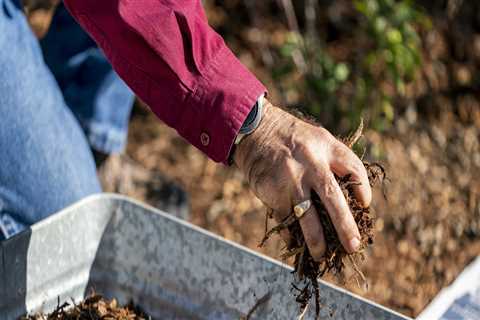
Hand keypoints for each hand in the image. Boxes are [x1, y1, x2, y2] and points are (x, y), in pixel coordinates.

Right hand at [234, 100, 371, 260]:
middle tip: (353, 246)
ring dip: (315, 240)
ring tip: (321, 255)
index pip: (354, 171)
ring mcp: (290, 179)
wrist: (257, 130)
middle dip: (345, 226)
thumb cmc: (294, 139)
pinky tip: (294, 242)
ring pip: (306, 217)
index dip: (363, 191)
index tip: (364, 205)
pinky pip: (284, 219)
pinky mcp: (272, 191)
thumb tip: (354, 197)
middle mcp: (310, 164)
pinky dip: (289, 233)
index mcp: (327, 148)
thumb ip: (336, 161)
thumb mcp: (320, 138)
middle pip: (333, 199)